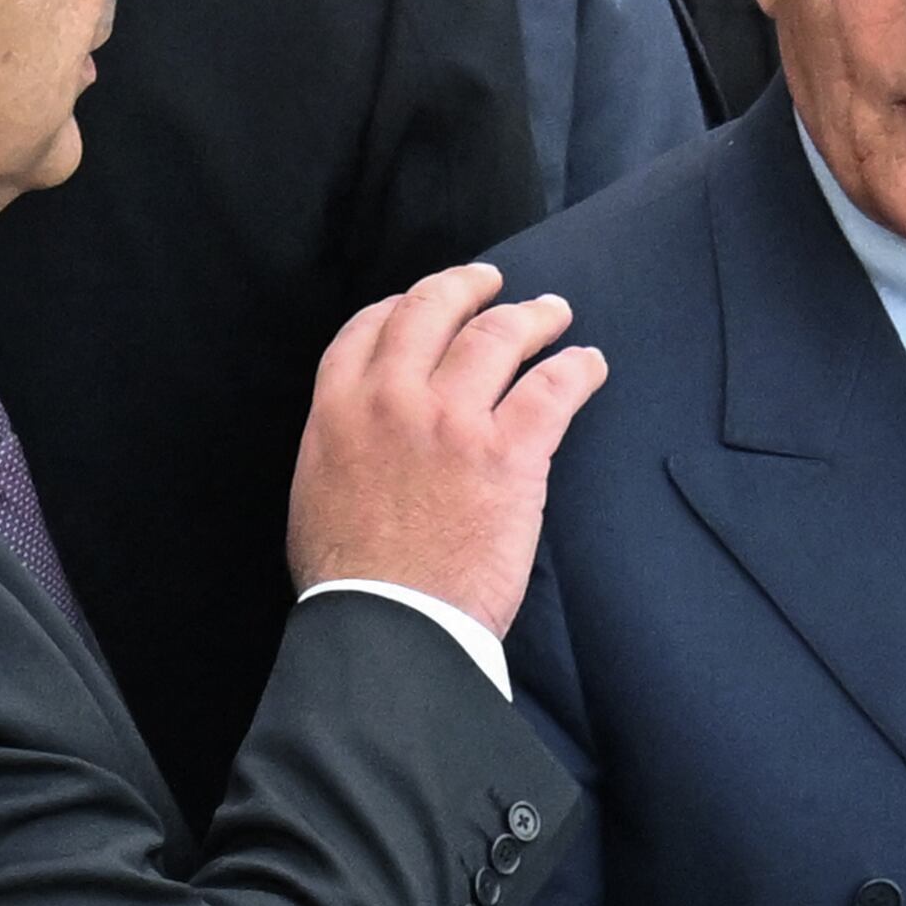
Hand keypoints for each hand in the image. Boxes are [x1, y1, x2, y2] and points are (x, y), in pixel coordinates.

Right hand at [284, 264, 607, 630]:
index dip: (402, 304)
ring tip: (554, 312)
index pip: (369, 327)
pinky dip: (578, 368)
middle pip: (434, 310)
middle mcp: (393, 399)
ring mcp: (453, 421)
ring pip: (498, 335)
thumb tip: (365, 431)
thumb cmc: (351, 579)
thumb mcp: (315, 491)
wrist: (388, 624)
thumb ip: (342, 443)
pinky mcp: (508, 453)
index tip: (425, 302)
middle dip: (466, 286)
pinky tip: (590, 364)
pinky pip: (553, 388)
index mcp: (338, 409)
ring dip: (532, 315)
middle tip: (492, 282)